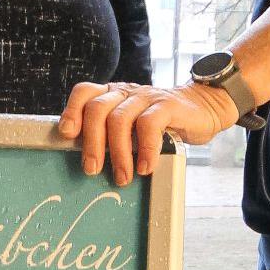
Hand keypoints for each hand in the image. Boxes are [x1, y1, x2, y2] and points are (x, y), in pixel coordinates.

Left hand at [56, 80, 235, 185]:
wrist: (203, 108)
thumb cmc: (162, 124)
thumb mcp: (133, 125)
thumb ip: (113, 134)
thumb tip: (88, 164)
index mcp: (113, 94)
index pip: (85, 92)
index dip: (72, 110)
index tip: (66, 135)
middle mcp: (126, 92)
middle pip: (97, 109)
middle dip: (91, 142)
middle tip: (92, 170)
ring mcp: (146, 96)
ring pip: (120, 118)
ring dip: (118, 152)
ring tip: (123, 178)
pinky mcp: (168, 105)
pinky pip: (150, 124)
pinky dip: (145, 148)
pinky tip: (145, 167)